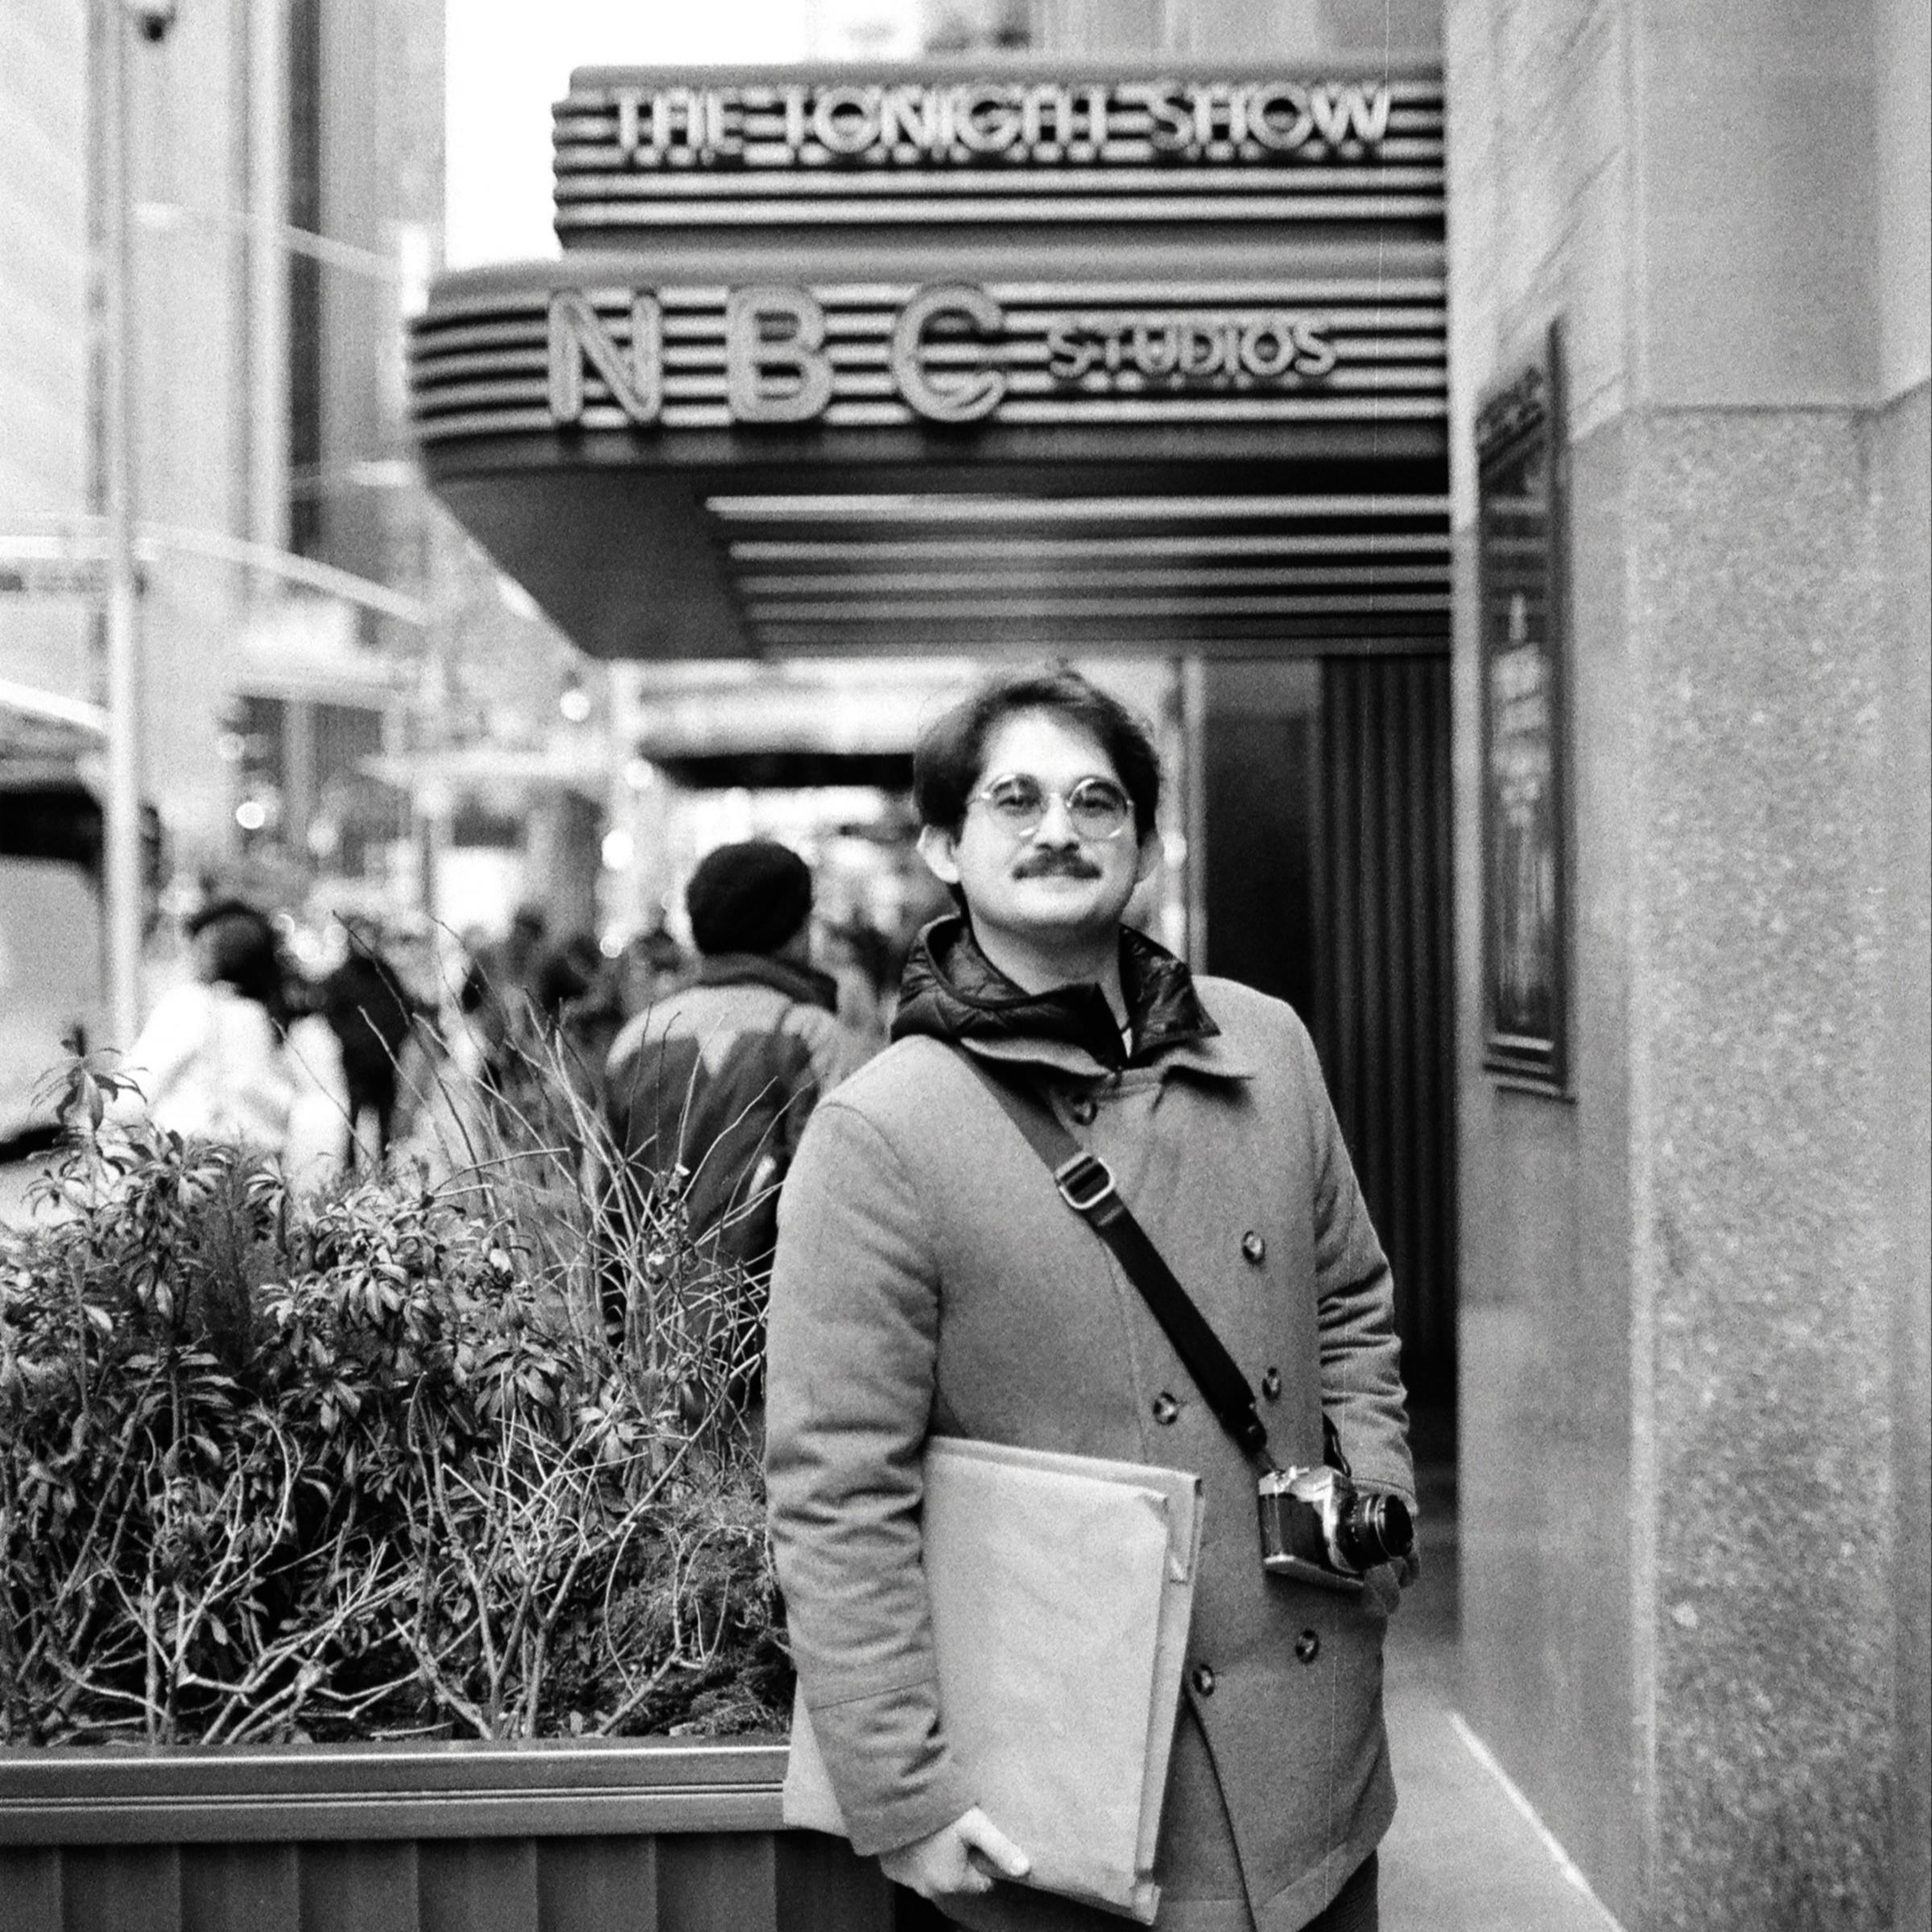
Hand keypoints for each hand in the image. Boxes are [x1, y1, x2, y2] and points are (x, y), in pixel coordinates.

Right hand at [880, 1806, 1030, 1900]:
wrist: (894, 1801)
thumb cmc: (939, 1813)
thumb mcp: (975, 1825)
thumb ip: (1001, 1848)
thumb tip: (1026, 1870)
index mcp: (953, 1883)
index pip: (981, 1880)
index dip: (982, 1858)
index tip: (978, 1837)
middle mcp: (929, 1890)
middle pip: (957, 1876)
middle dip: (960, 1858)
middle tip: (958, 1828)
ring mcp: (908, 1881)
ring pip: (932, 1872)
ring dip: (937, 1856)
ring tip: (939, 1826)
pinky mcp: (890, 1870)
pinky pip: (909, 1866)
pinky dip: (913, 1853)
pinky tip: (919, 1831)